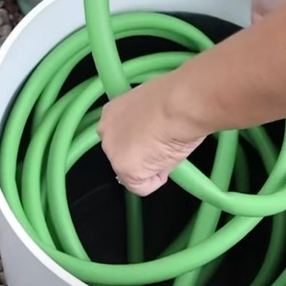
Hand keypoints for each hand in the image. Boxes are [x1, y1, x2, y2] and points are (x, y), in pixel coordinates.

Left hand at [97, 75, 205, 196]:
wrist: (180, 105)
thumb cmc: (174, 98)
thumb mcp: (152, 104)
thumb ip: (143, 122)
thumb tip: (153, 138)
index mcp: (111, 113)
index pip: (120, 136)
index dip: (140, 140)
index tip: (155, 137)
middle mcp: (105, 134)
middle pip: (122, 154)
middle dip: (142, 155)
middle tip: (164, 145)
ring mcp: (113, 154)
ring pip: (131, 172)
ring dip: (150, 166)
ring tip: (168, 148)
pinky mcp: (125, 170)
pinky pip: (142, 187)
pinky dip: (157, 180)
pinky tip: (167, 160)